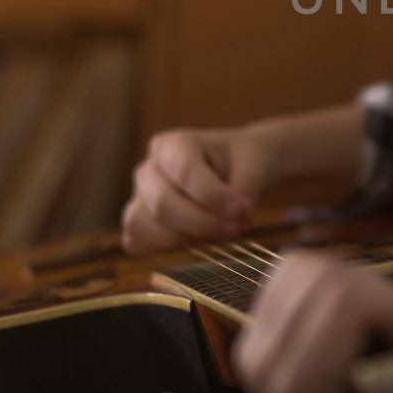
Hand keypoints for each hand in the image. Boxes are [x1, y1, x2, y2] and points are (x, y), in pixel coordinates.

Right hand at [120, 125, 279, 253]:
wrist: (237, 170)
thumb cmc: (242, 163)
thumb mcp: (255, 167)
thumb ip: (245, 190)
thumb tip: (234, 216)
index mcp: (174, 144)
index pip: (185, 172)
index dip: (214, 198)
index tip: (245, 211)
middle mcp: (150, 168)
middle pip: (162, 204)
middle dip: (203, 224)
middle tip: (237, 227)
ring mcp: (140, 196)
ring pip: (143, 226)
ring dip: (185, 238)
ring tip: (219, 232)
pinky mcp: (139, 221)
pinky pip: (138, 241)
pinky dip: (166, 247)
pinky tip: (196, 240)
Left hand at [233, 252, 392, 392]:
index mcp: (301, 388)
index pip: (346, 298)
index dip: (391, 304)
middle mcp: (265, 360)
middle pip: (327, 274)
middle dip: (376, 290)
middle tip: (392, 326)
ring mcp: (251, 343)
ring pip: (306, 264)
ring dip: (351, 280)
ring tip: (367, 318)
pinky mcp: (251, 330)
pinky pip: (289, 273)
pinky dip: (325, 278)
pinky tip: (341, 311)